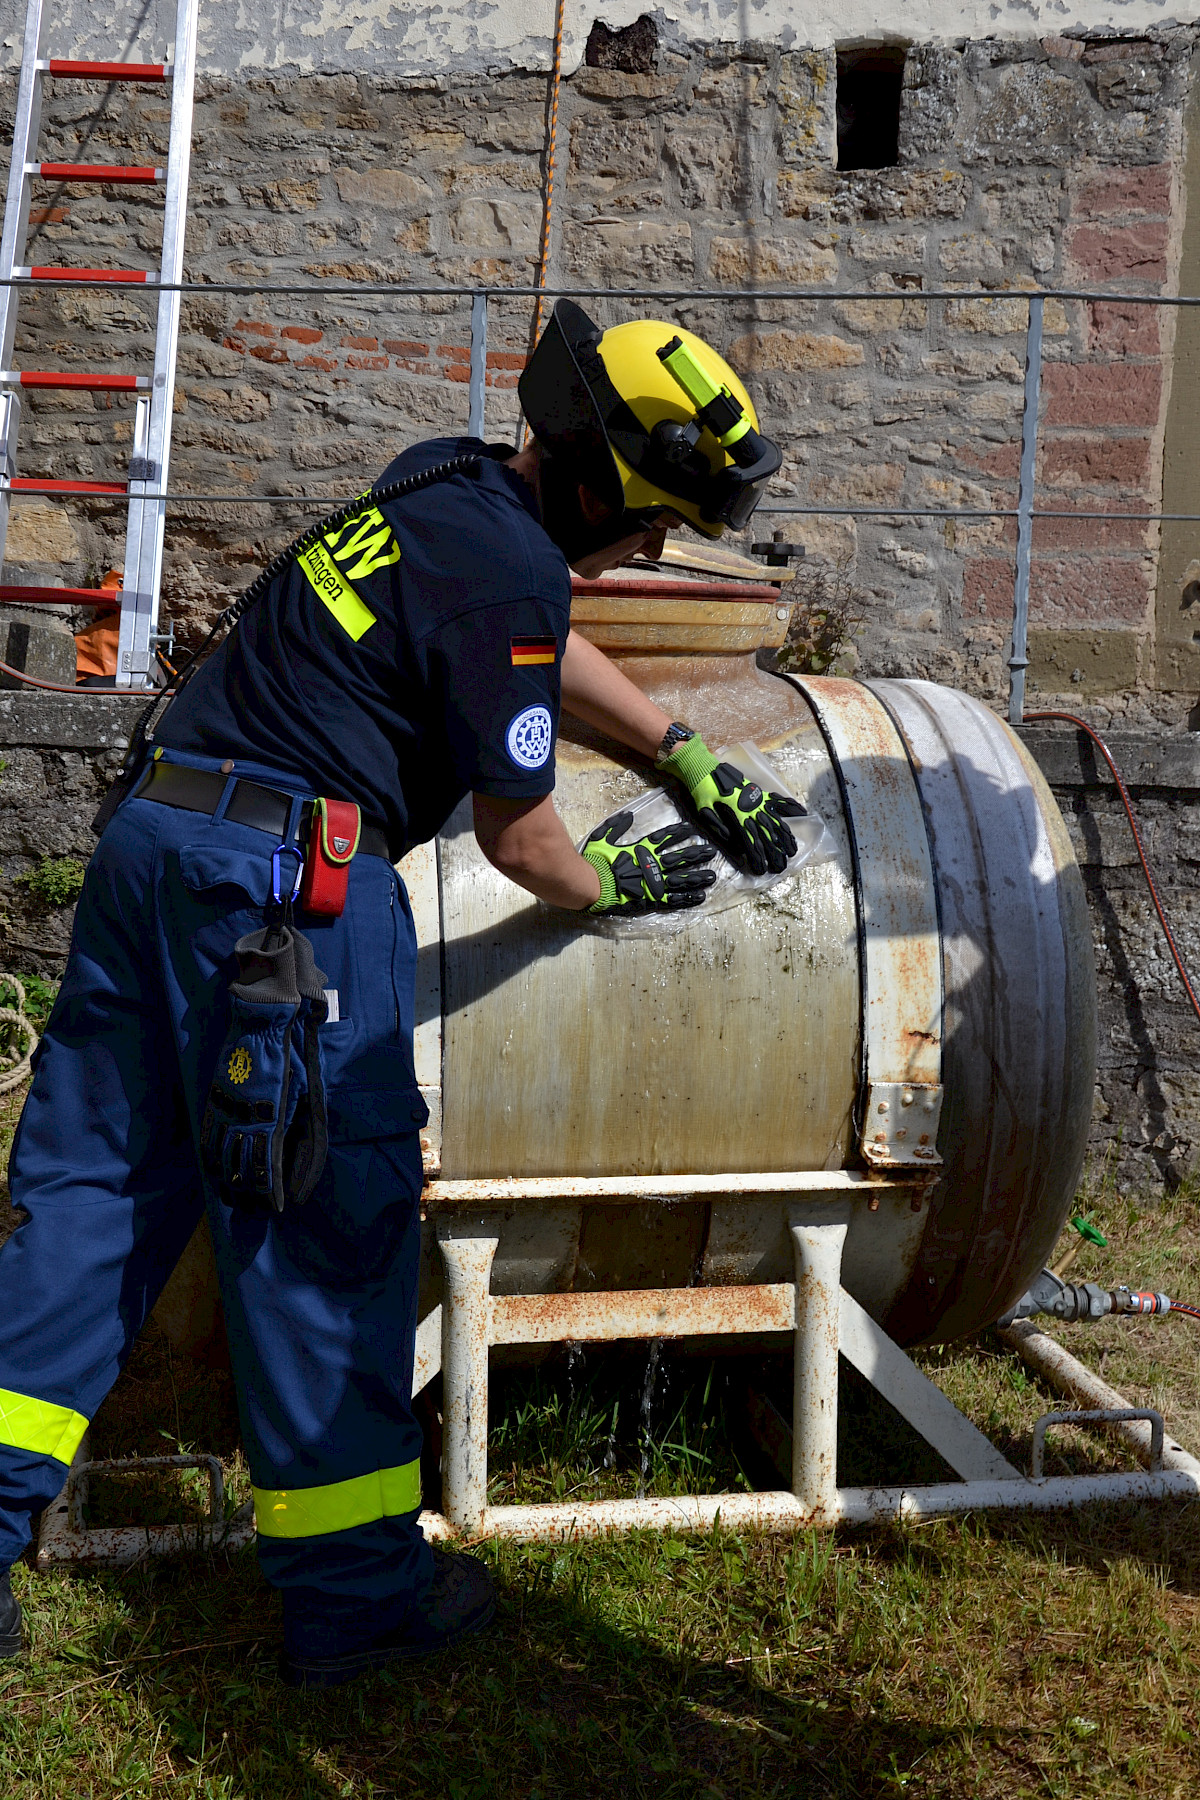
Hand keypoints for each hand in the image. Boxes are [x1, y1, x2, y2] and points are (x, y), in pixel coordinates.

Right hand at [581, 812, 716, 913]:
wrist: (593, 884)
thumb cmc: (596, 861)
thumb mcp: (602, 837)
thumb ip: (617, 826)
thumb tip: (629, 815)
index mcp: (642, 849)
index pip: (664, 838)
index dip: (678, 832)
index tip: (691, 828)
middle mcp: (653, 865)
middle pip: (680, 858)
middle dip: (697, 854)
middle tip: (712, 852)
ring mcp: (655, 883)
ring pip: (682, 879)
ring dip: (698, 877)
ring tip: (713, 876)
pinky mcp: (653, 900)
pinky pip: (674, 899)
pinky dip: (688, 898)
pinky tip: (701, 897)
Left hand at [661, 734, 806, 875]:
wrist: (704, 768)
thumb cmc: (702, 790)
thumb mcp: (704, 810)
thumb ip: (719, 827)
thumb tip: (735, 844)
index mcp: (737, 813)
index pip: (750, 840)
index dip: (757, 856)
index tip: (761, 870)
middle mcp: (752, 807)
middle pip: (767, 834)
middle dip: (775, 853)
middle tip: (781, 868)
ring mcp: (758, 799)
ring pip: (776, 820)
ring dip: (786, 837)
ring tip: (793, 850)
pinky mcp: (760, 792)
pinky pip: (779, 800)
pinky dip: (792, 807)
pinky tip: (803, 814)